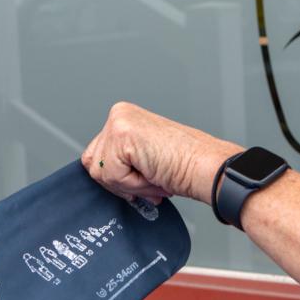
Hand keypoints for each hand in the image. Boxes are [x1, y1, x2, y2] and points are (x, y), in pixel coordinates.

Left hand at [82, 102, 237, 203]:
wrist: (206, 167)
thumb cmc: (184, 165)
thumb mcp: (140, 160)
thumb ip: (118, 161)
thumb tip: (100, 174)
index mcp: (123, 118)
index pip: (96, 158)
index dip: (118, 178)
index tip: (142, 178)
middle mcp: (118, 115)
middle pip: (93, 165)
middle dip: (121, 183)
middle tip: (150, 178)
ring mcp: (119, 121)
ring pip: (101, 173)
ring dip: (130, 185)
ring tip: (154, 175)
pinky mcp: (122, 133)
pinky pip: (112, 175)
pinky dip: (134, 184)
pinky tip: (154, 173)